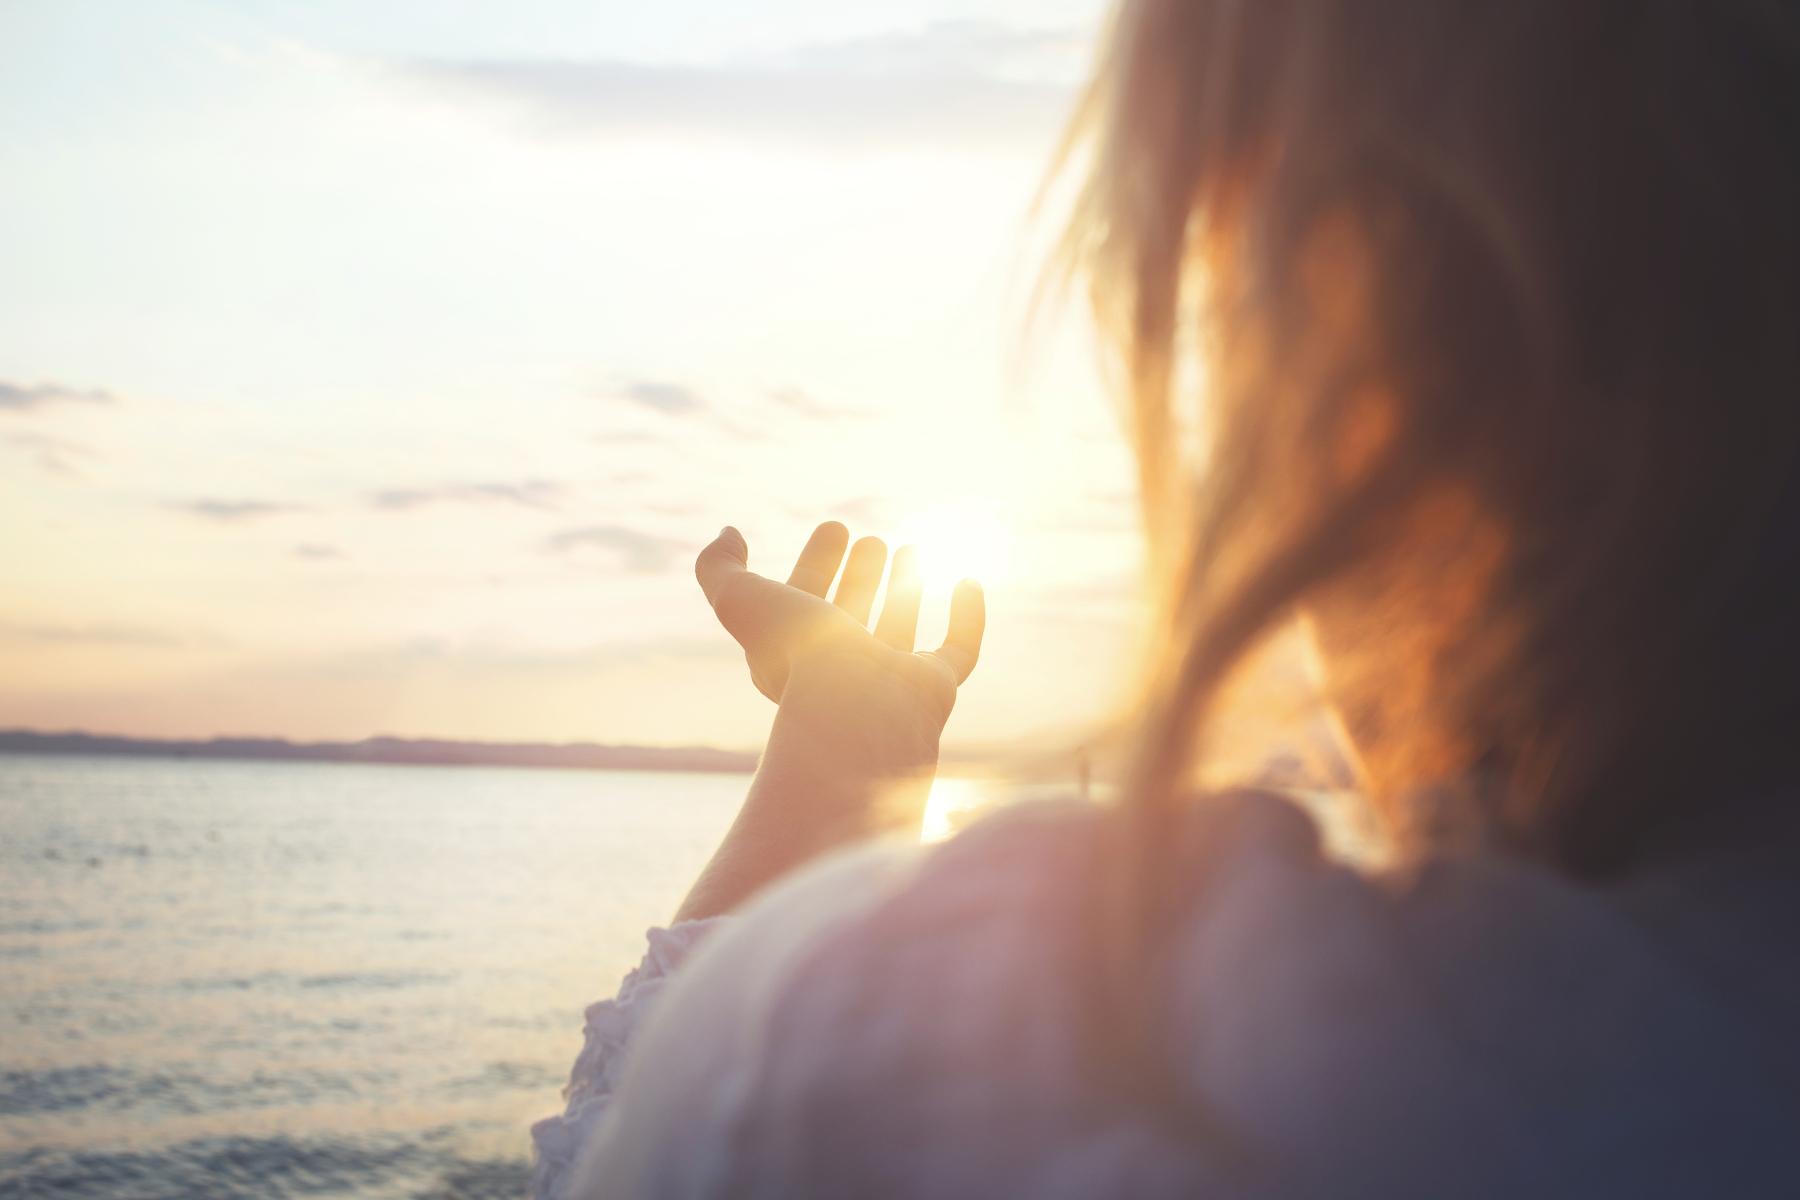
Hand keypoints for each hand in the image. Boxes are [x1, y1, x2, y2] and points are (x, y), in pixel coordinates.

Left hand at [674, 522, 984, 920]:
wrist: (855, 713)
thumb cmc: (796, 658)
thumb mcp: (738, 600)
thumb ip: (718, 566)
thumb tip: (729, 533)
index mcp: (796, 653)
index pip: (805, 601)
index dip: (816, 562)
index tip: (834, 527)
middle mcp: (843, 669)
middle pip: (852, 615)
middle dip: (861, 575)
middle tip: (872, 540)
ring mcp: (890, 680)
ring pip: (898, 630)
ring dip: (905, 588)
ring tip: (911, 549)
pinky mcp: (935, 689)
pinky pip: (958, 651)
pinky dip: (967, 616)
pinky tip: (967, 579)